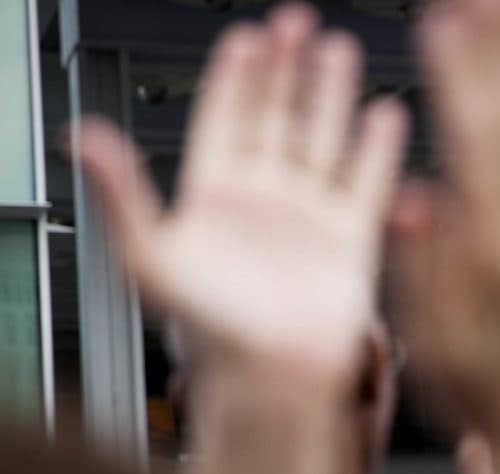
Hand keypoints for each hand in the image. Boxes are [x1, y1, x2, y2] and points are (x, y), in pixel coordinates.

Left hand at [77, 3, 407, 385]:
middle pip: (274, 118)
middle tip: (294, 23)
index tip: (243, 38)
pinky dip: (376, 148)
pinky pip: (365, 181)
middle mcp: (263, 202)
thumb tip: (82, 138)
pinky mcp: (350, 238)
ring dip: (329, 94)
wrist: (276, 378)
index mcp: (212, 200)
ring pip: (321, 139)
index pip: (222, 120)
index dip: (233, 78)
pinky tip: (383, 113)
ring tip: (337, 49)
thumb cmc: (212, 331)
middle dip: (284, 69)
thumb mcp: (151, 260)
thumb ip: (123, 195)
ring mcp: (308, 216)